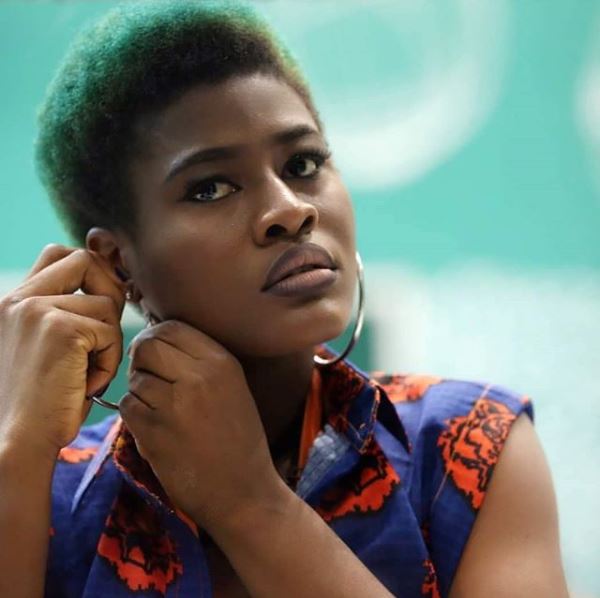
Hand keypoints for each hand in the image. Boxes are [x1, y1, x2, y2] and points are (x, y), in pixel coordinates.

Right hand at [0, 245, 125, 458]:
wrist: (17, 441)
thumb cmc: (41, 401)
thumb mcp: (47, 346)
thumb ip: (66, 313)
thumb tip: (113, 286)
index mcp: (13, 300)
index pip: (59, 254)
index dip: (92, 269)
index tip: (106, 298)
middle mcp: (19, 298)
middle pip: (85, 260)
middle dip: (108, 289)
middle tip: (105, 331)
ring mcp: (37, 309)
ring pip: (106, 303)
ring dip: (109, 340)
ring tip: (88, 371)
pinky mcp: (60, 329)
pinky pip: (110, 332)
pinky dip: (108, 361)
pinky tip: (87, 384)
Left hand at [121, 320, 281, 532]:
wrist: (243, 492)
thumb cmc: (238, 439)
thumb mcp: (232, 387)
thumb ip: (199, 360)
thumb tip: (155, 337)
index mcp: (222, 361)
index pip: (171, 326)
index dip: (156, 338)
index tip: (157, 356)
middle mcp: (199, 376)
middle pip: (147, 346)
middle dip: (142, 361)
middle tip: (151, 380)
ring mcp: (175, 404)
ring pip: (135, 378)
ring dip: (140, 393)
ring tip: (160, 411)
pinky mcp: (154, 431)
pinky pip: (128, 406)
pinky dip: (134, 416)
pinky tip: (156, 429)